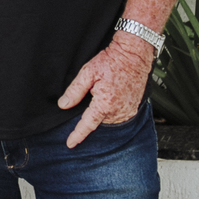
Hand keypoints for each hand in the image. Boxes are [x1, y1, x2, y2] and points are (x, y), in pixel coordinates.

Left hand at [57, 32, 153, 148]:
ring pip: (108, 119)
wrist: (134, 54)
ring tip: (104, 92)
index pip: (87, 124)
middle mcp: (118, 111)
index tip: (70, 144)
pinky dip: (112, 111)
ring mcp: (127, 111)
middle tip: (93, 94)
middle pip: (97, 121)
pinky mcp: (133, 108)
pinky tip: (111, 97)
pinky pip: (119, 116)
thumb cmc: (113, 61)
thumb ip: (75, 91)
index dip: (77, 135)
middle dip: (91, 113)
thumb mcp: (88, 72)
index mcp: (105, 104)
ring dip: (102, 112)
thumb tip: (64, 105)